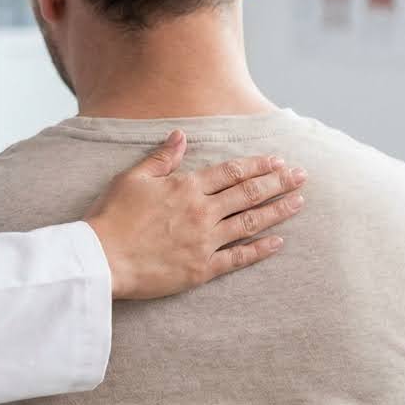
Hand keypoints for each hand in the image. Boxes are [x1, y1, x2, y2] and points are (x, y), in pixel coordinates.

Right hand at [84, 130, 305, 299]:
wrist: (102, 258)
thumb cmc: (113, 217)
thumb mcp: (133, 178)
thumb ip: (161, 158)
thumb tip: (181, 136)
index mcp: (186, 187)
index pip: (231, 172)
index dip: (257, 165)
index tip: (277, 160)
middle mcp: (202, 211)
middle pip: (248, 193)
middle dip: (278, 182)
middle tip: (301, 175)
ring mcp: (205, 241)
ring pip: (250, 222)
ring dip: (277, 211)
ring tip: (299, 202)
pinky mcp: (202, 268)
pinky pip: (238, 258)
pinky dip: (259, 250)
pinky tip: (278, 242)